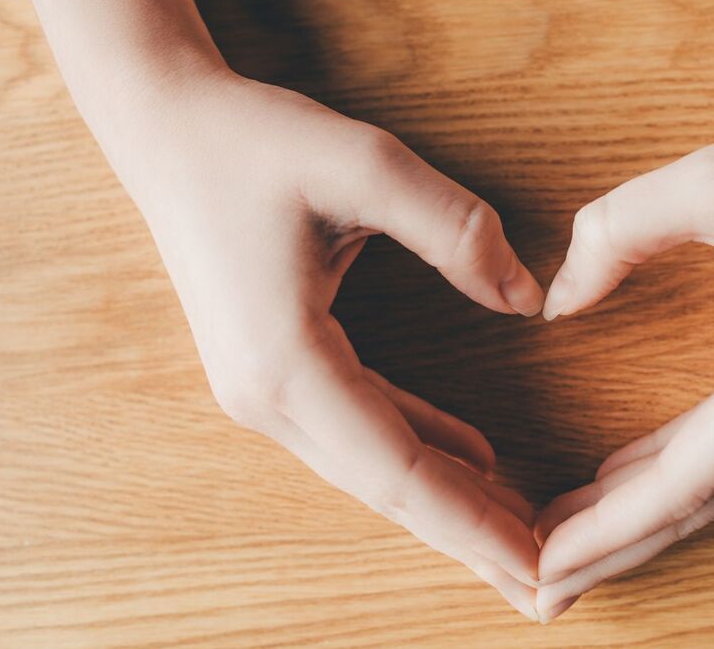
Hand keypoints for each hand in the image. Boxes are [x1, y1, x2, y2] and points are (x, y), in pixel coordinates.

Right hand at [103, 69, 545, 618]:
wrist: (165, 129)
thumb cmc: (252, 141)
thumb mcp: (364, 165)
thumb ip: (454, 230)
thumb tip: (526, 300)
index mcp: (286, 363)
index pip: (399, 470)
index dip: (472, 525)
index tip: (537, 567)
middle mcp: (269, 397)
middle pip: (389, 489)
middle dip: (470, 539)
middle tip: (548, 586)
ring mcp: (267, 390)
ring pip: (378, 467)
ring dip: (451, 503)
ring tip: (522, 540)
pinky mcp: (278, 370)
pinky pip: (364, 427)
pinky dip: (423, 450)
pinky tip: (477, 461)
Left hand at [532, 86, 713, 619]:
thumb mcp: (706, 184)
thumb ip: (613, 237)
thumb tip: (555, 305)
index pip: (680, 484)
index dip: (603, 529)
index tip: (540, 564)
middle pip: (697, 508)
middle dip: (614, 548)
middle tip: (539, 589)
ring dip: (640, 517)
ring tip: (565, 543)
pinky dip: (676, 477)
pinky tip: (620, 482)